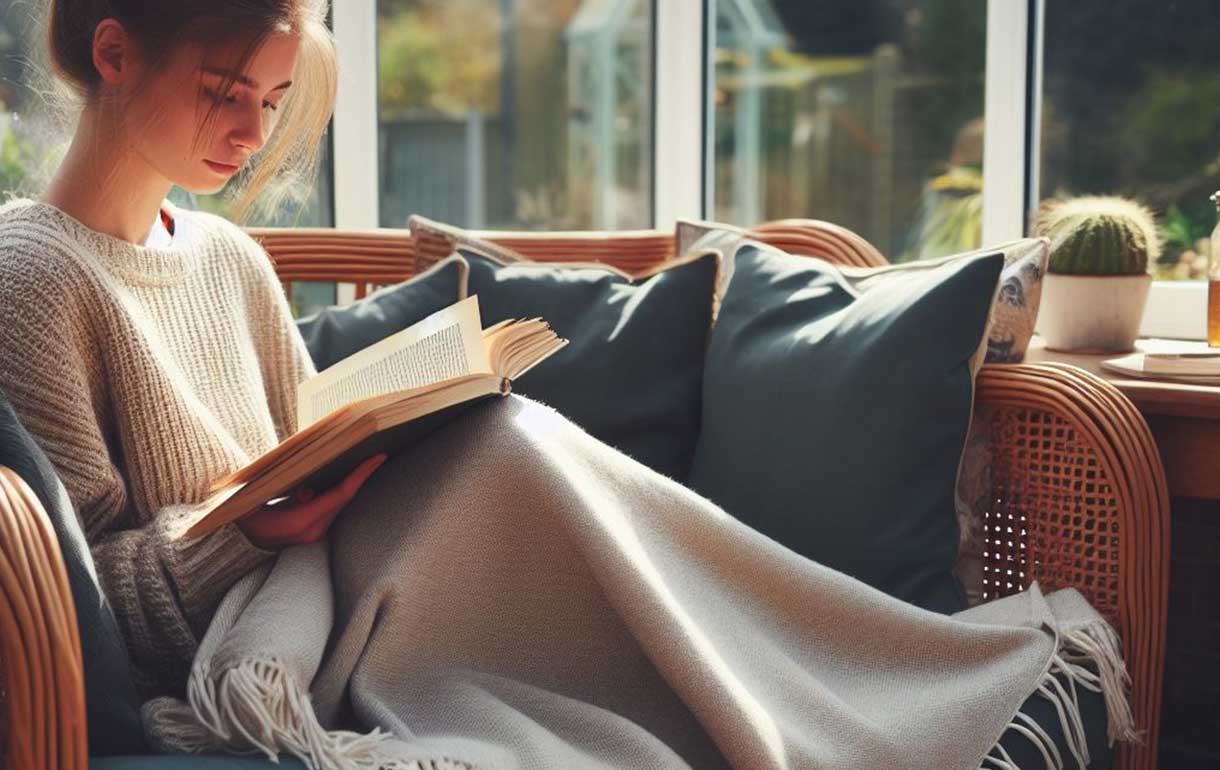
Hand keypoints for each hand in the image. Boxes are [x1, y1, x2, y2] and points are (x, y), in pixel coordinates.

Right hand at [237, 453, 387, 548]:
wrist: (233, 539)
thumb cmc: (241, 510)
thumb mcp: (257, 496)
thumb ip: (284, 488)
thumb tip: (309, 490)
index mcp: (299, 522)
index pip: (340, 495)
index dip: (360, 475)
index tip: (378, 457)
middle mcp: (311, 532)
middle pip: (344, 498)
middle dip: (360, 474)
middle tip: (375, 450)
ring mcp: (313, 534)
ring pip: (339, 502)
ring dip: (350, 480)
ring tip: (364, 457)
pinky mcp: (312, 532)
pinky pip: (332, 507)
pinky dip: (338, 489)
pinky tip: (344, 472)